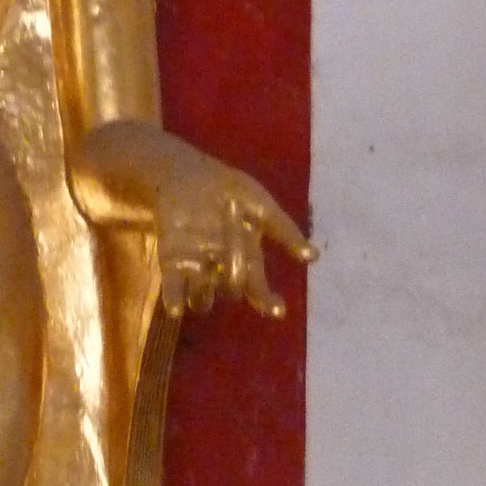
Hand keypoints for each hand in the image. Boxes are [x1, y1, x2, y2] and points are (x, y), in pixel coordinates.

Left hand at [154, 152, 313, 319]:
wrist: (187, 175)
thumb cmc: (227, 189)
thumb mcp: (259, 204)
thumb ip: (283, 229)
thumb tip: (313, 257)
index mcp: (245, 255)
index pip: (258, 285)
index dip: (267, 300)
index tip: (278, 311)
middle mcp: (222, 267)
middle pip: (230, 292)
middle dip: (233, 290)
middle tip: (233, 277)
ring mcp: (196, 265)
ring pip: (202, 296)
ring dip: (203, 299)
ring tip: (205, 296)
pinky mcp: (172, 261)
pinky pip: (173, 286)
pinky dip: (174, 299)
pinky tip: (176, 310)